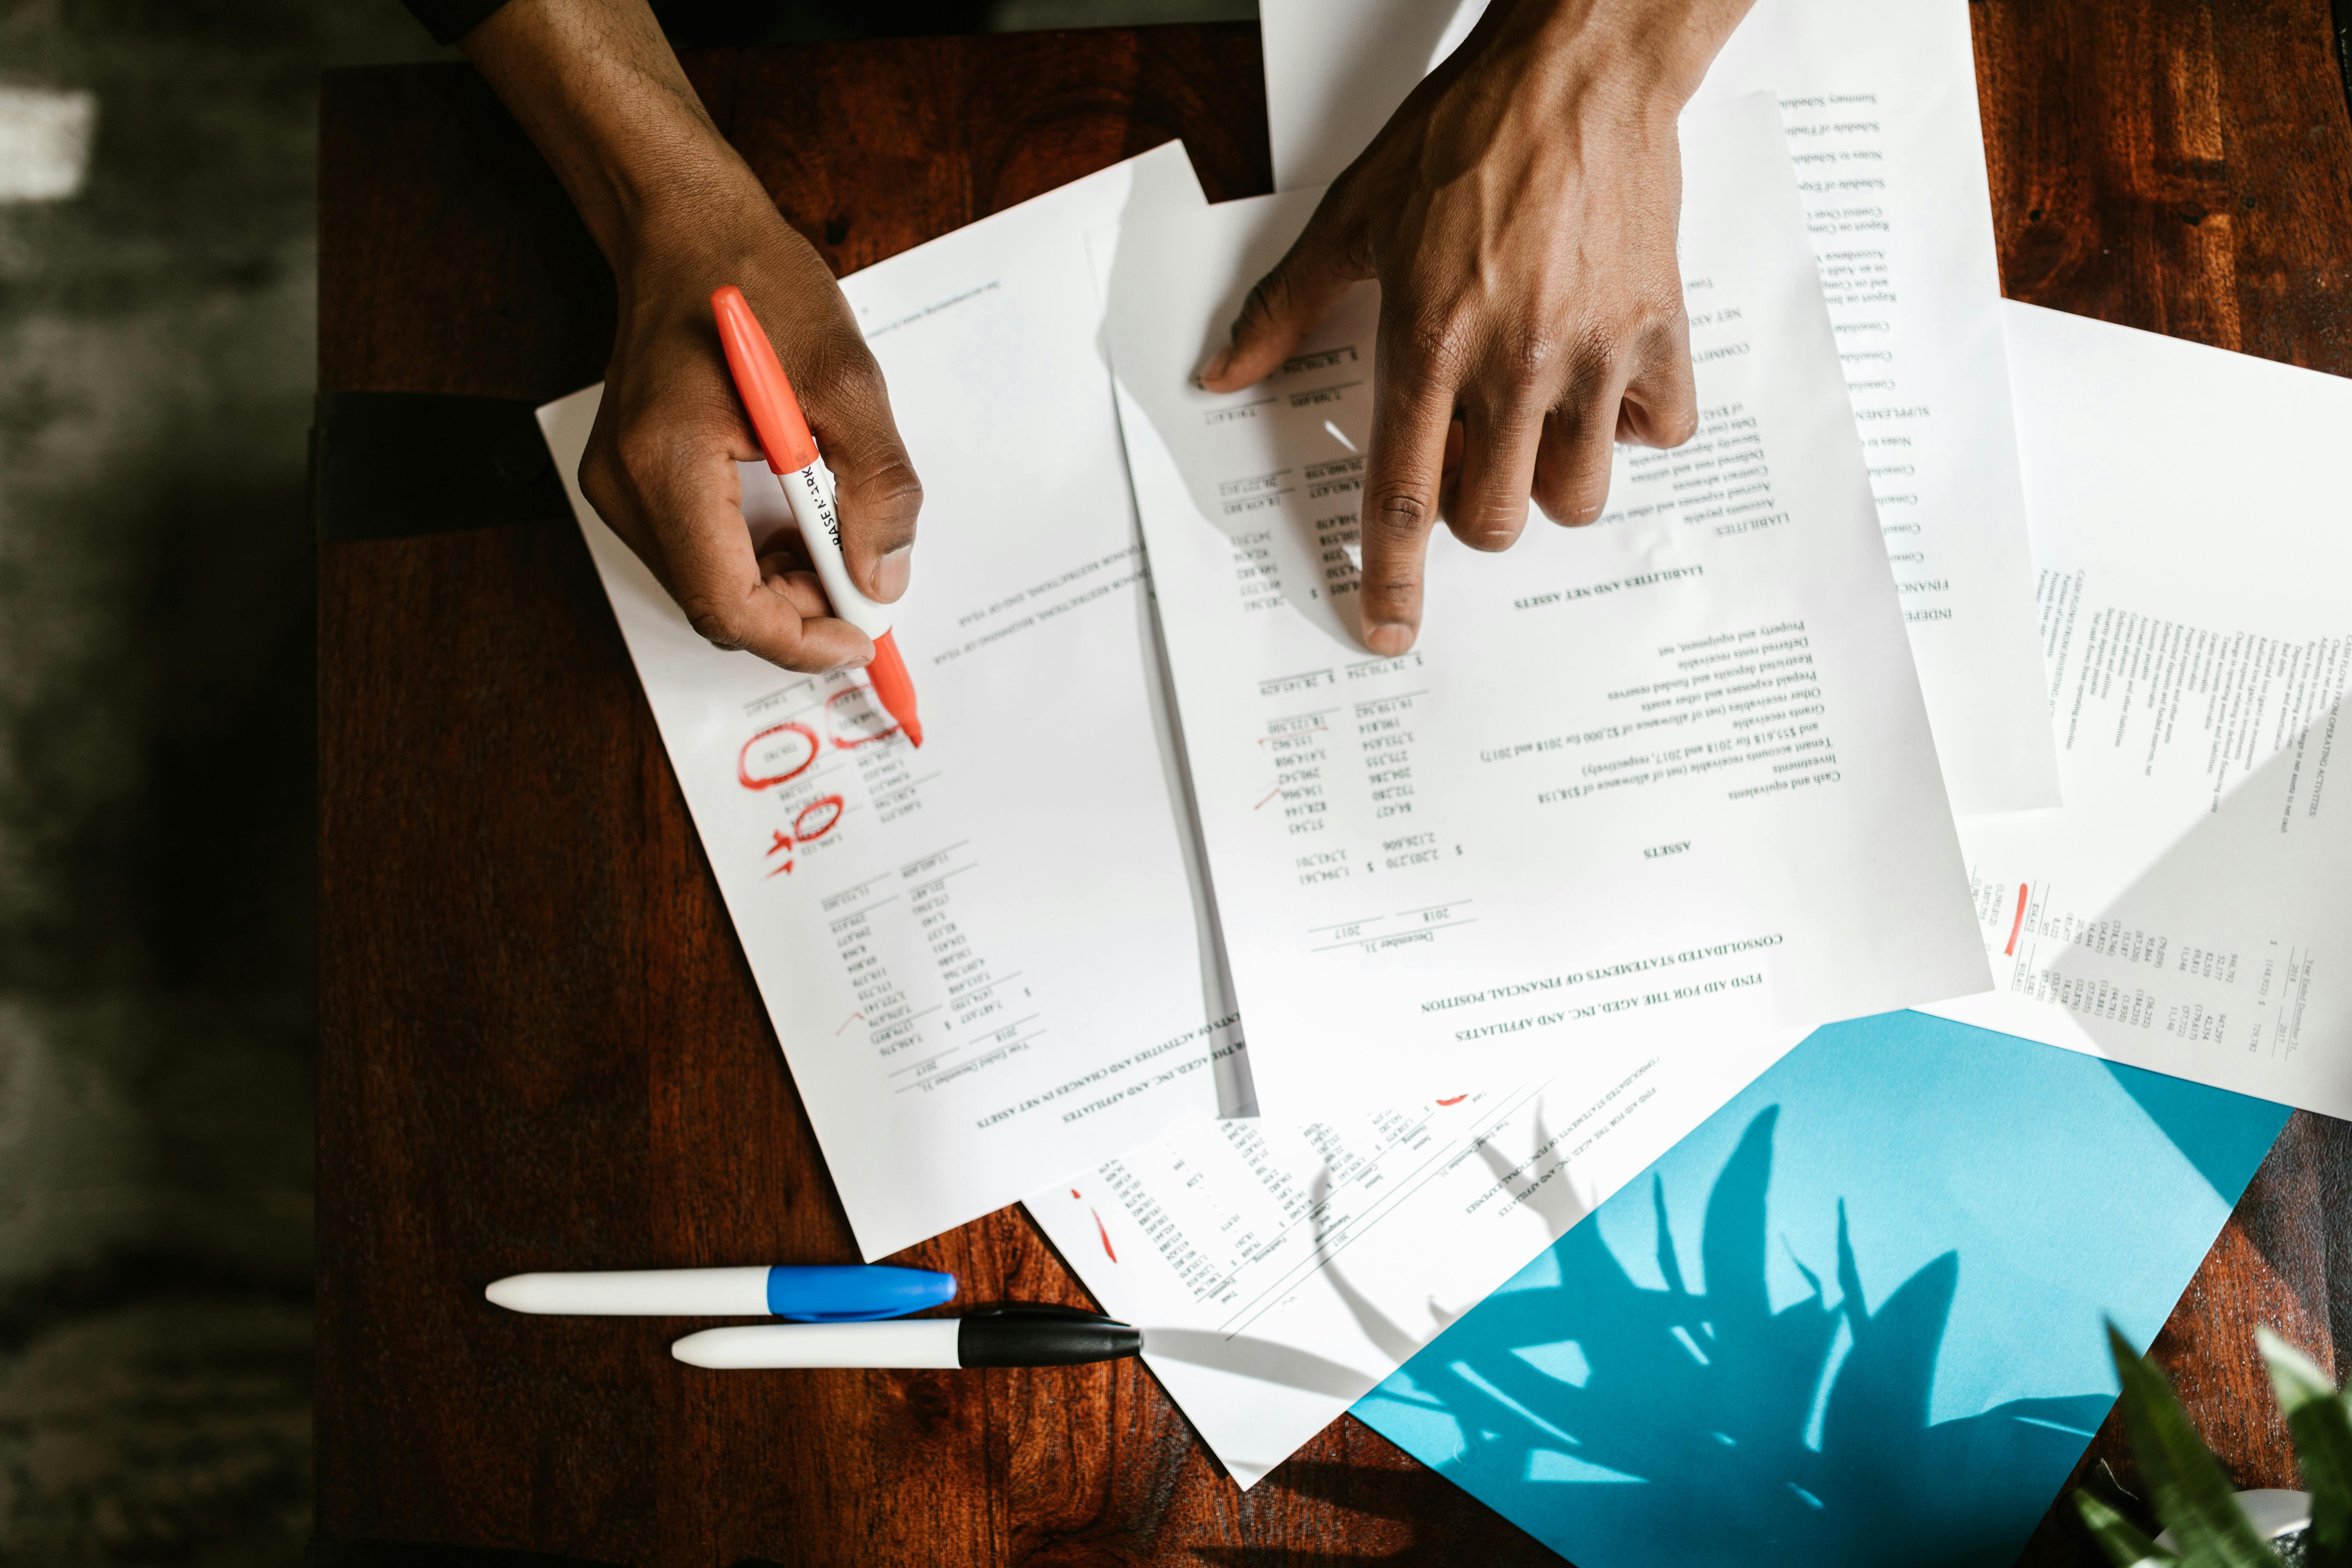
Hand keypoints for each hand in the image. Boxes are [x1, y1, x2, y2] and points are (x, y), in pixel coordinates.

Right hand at [463, 0, 918, 672]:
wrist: (687, 227)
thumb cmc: (757, 282)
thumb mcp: (847, 378)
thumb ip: (876, 486)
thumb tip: (886, 576)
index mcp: (668, 465)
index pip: (730, 606)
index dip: (802, 638)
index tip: (862, 633)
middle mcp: (626, 487)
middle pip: (717, 606)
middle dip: (798, 610)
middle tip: (861, 575)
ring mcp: (619, 486)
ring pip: (710, 586)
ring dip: (780, 582)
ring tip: (831, 531)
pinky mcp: (630, 479)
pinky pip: (699, 551)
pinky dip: (756, 554)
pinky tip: (794, 514)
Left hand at [1199, 0, 1751, 655]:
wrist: (1576, 68)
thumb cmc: (1462, 136)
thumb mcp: (1351, 217)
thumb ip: (1284, 308)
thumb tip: (1223, 374)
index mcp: (1427, 342)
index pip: (1401, 498)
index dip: (1390, 579)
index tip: (1387, 631)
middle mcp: (1511, 361)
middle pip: (1494, 519)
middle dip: (1476, 514)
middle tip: (1474, 458)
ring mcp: (1591, 350)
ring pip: (1578, 494)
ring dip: (1552, 480)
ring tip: (1539, 423)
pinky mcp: (1658, 329)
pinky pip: (1661, 432)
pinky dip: (1635, 427)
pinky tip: (1604, 384)